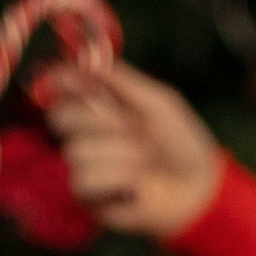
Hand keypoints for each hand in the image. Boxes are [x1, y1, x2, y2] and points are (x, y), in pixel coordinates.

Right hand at [47, 62, 223, 239]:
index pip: (62, 89)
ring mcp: (85, 165)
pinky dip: (116, 179)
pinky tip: (137, 185)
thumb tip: (87, 58)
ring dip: (119, 154)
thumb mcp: (157, 101)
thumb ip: (122, 80)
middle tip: (134, 127)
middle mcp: (86, 133)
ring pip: (75, 152)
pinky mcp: (89, 197)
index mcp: (100, 106)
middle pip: (59, 118)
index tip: (65, 78)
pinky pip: (84, 180)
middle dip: (98, 121)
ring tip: (146, 161)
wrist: (197, 187)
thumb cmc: (181, 142)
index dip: (58, 81)